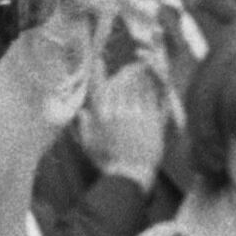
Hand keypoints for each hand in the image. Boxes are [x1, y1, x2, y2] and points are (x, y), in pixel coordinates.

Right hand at [77, 64, 169, 187]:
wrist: (129, 175)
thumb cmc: (108, 162)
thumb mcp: (89, 144)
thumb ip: (84, 125)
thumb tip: (81, 112)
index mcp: (101, 117)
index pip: (98, 88)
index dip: (98, 72)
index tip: (98, 60)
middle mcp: (117, 112)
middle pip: (122, 84)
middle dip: (127, 72)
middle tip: (132, 65)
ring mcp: (135, 116)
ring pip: (138, 89)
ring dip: (141, 77)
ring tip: (144, 69)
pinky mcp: (151, 121)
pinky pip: (152, 100)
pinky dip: (152, 89)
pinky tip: (154, 85)